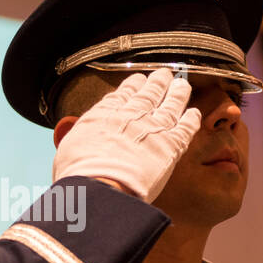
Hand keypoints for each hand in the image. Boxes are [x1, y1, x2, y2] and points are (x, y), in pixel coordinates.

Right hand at [52, 68, 200, 203]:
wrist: (100, 187)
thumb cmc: (78, 174)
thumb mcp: (67, 148)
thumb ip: (73, 135)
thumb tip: (68, 129)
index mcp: (105, 114)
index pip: (122, 94)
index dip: (132, 85)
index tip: (138, 80)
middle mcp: (131, 116)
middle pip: (149, 93)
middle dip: (157, 82)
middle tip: (164, 74)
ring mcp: (153, 128)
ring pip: (170, 104)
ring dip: (178, 93)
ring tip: (182, 85)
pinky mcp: (171, 145)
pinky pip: (186, 127)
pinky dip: (191, 119)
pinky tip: (194, 114)